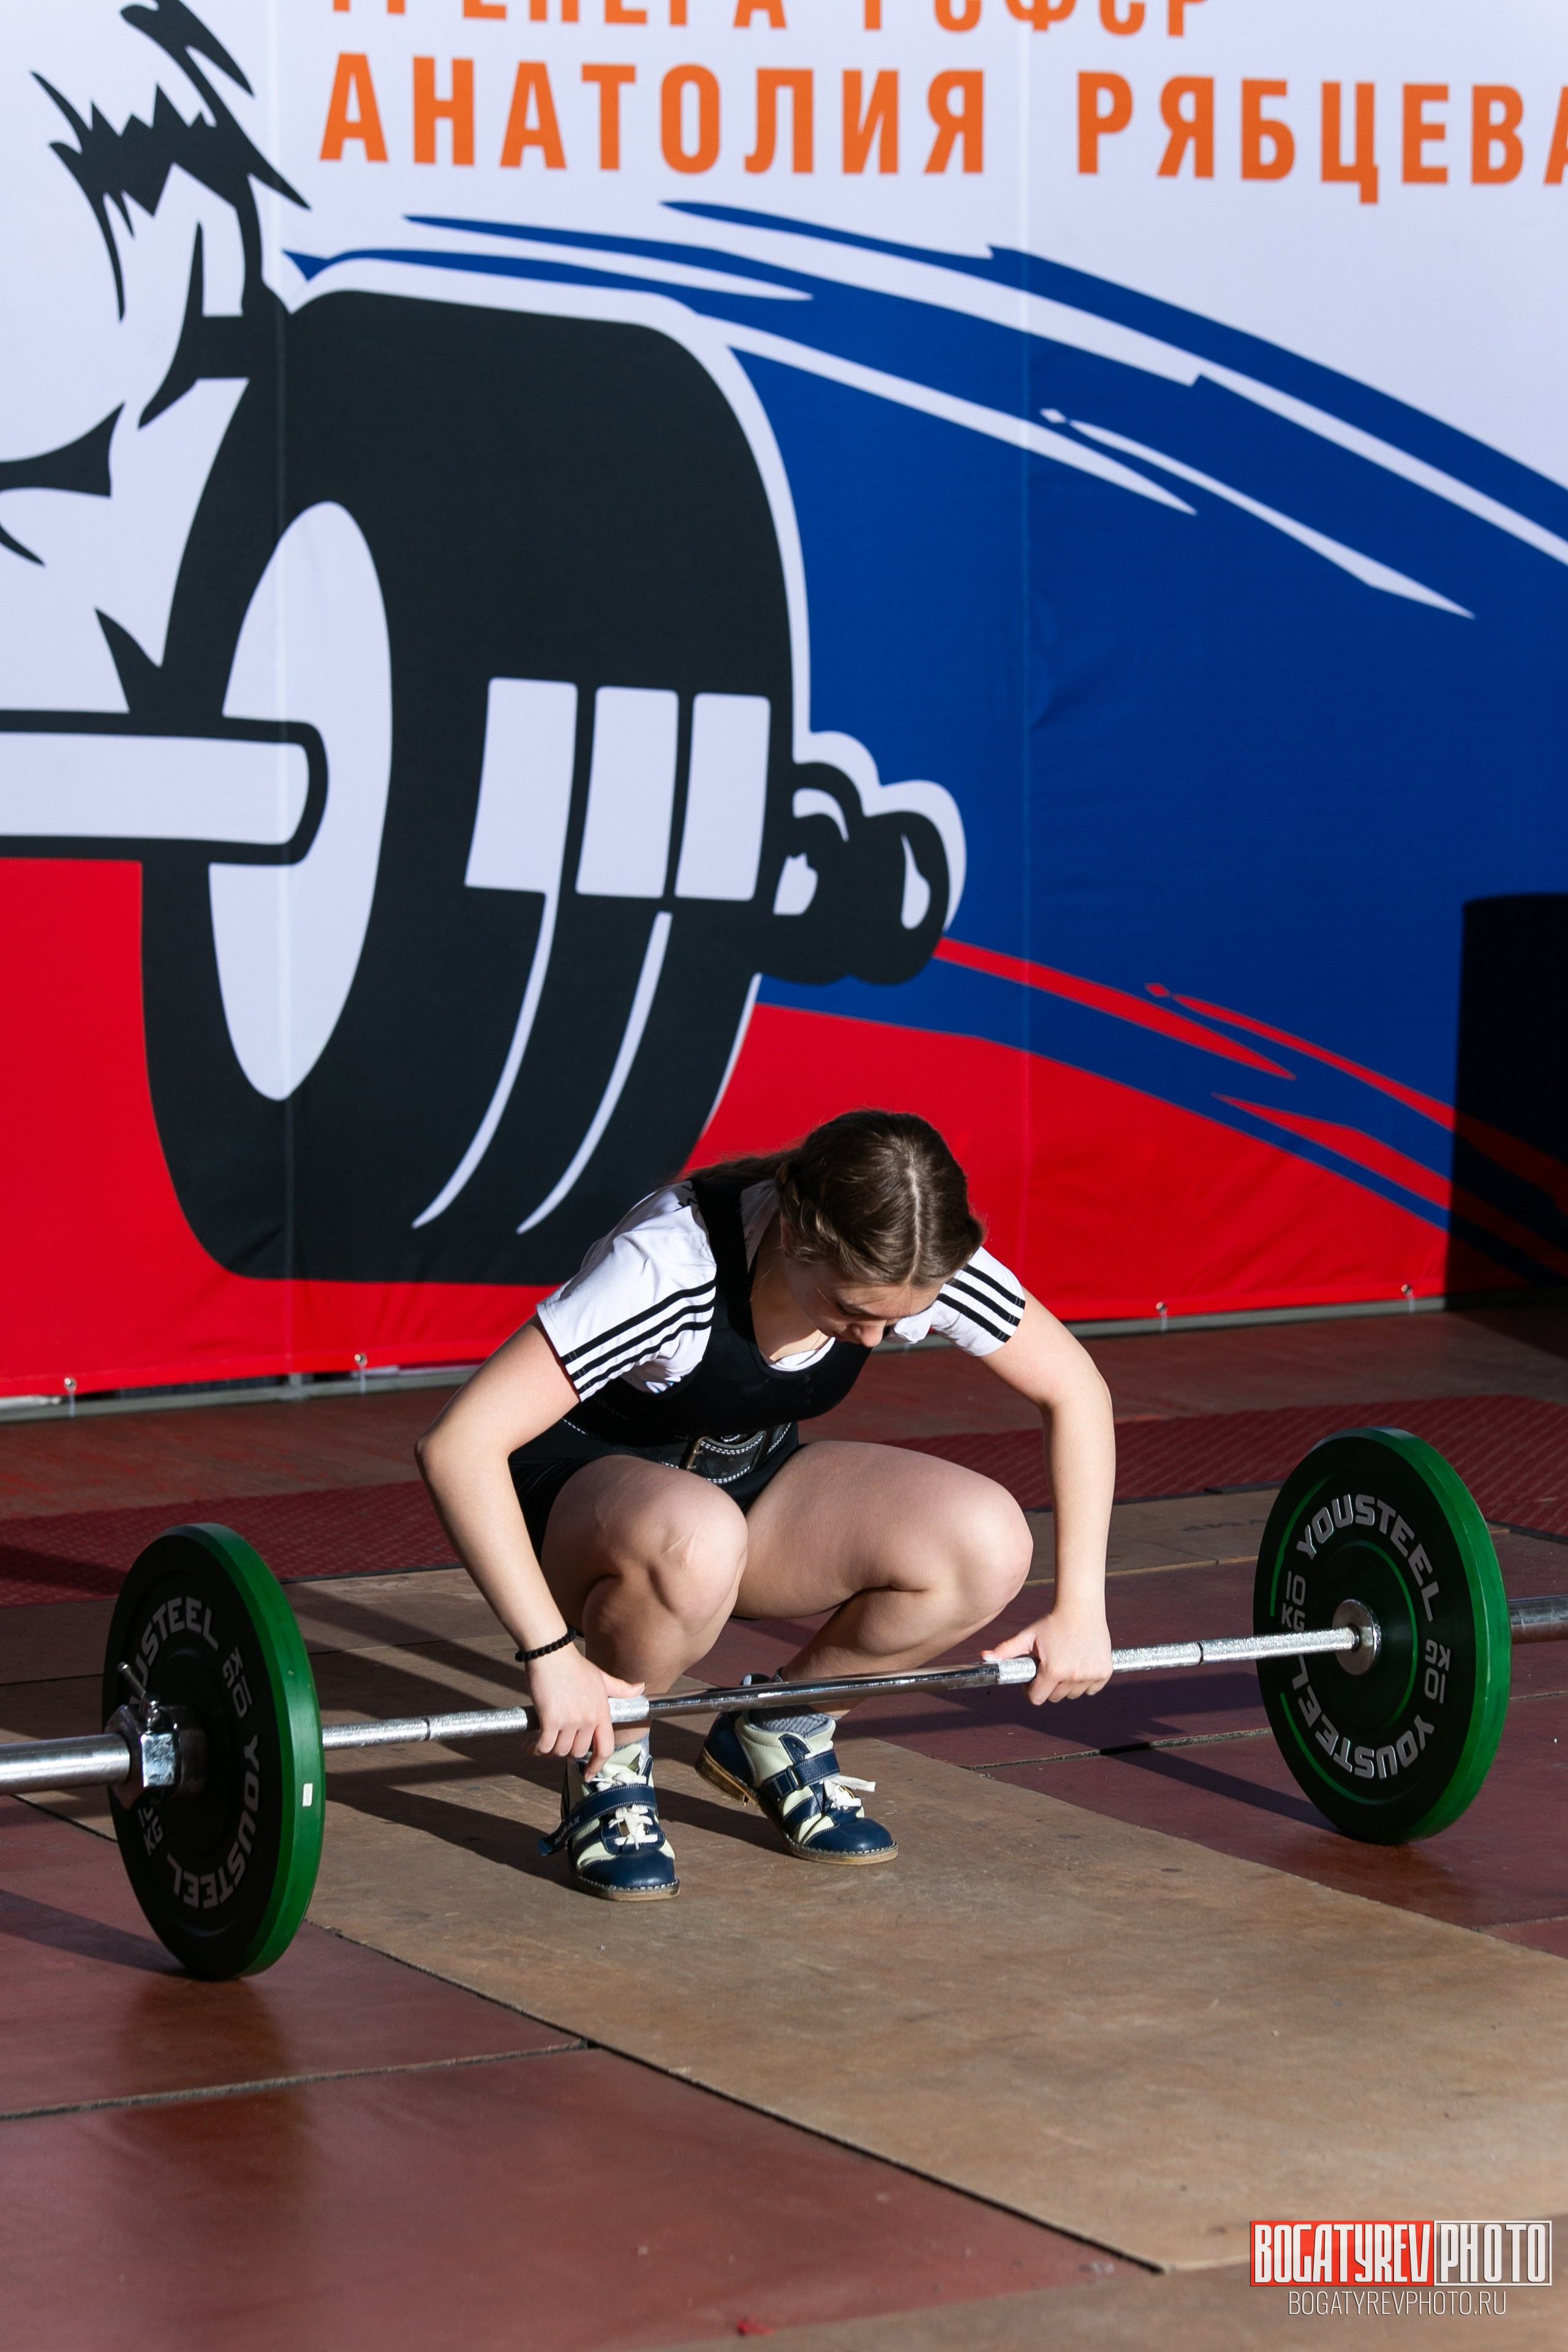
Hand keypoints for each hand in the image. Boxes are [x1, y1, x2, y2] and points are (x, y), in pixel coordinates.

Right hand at [525, 1642, 645, 1767]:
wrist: (551, 1653)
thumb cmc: (573, 1665)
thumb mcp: (601, 1677)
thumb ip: (621, 1688)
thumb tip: (641, 1688)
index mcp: (602, 1712)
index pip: (605, 1748)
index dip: (597, 1765)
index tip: (589, 1774)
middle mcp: (588, 1719)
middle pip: (577, 1752)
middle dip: (565, 1751)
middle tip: (554, 1743)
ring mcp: (570, 1720)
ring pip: (559, 1751)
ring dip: (548, 1751)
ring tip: (539, 1742)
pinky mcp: (550, 1720)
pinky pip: (543, 1746)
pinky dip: (534, 1749)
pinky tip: (528, 1744)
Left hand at [984, 1606, 1111, 1704]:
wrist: (1080, 1607)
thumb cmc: (1051, 1622)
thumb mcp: (1027, 1636)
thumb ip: (1006, 1650)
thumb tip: (984, 1657)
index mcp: (1052, 1671)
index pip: (1037, 1698)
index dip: (1031, 1689)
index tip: (1033, 1677)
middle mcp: (1073, 1676)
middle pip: (1055, 1698)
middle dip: (1049, 1686)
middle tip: (1049, 1665)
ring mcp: (1090, 1675)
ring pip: (1074, 1694)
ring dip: (1068, 1684)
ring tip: (1064, 1662)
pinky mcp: (1104, 1672)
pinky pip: (1092, 1689)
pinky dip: (1086, 1682)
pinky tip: (1080, 1663)